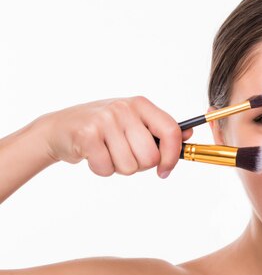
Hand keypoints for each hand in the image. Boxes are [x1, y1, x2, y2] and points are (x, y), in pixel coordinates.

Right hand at [37, 97, 191, 177]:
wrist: (59, 128)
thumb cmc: (102, 128)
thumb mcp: (133, 122)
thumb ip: (160, 130)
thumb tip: (188, 136)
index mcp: (141, 105)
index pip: (171, 131)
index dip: (172, 156)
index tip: (165, 170)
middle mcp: (124, 109)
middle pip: (150, 157)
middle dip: (139, 166)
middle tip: (124, 155)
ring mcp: (105, 120)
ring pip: (130, 166)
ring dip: (119, 168)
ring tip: (107, 153)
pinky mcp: (87, 135)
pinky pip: (107, 168)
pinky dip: (101, 169)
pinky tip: (93, 156)